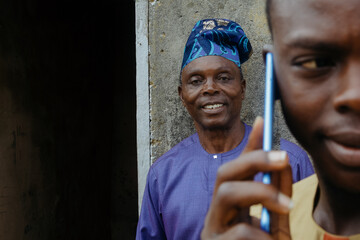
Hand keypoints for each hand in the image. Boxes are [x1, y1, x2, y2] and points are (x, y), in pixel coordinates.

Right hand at [201, 117, 292, 239]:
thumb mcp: (275, 224)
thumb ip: (276, 195)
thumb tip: (281, 163)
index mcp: (231, 207)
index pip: (237, 168)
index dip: (248, 145)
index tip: (263, 121)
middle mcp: (217, 214)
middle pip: (225, 173)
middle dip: (253, 160)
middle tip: (282, 157)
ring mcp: (212, 230)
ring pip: (225, 194)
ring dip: (259, 192)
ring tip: (285, 205)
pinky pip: (240, 231)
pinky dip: (260, 234)